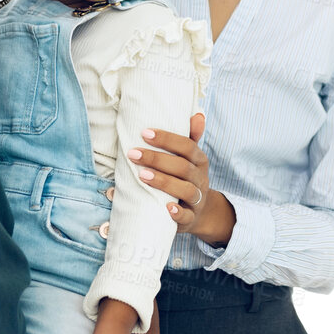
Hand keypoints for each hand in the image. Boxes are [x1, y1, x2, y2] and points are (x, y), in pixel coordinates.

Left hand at [129, 113, 230, 243]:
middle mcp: (200, 179)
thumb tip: (198, 114)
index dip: (167, 139)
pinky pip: (187, 217)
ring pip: (186, 190)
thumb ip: (190, 138)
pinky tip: (166, 208)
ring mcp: (197, 200)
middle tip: (133, 154)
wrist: (200, 212)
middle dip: (158, 159)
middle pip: (183, 167)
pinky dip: (178, 213)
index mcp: (199, 161)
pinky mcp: (190, 219)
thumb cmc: (186, 179)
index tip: (145, 133)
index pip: (187, 146)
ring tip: (142, 176)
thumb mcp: (190, 159)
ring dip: (164, 182)